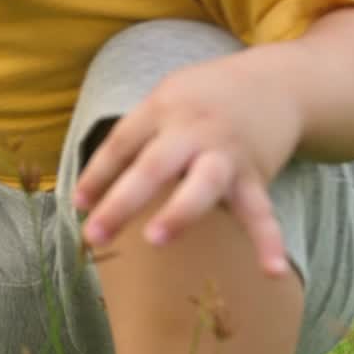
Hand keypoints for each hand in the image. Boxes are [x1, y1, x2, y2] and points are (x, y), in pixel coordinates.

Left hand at [72, 53, 302, 275]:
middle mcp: (192, 130)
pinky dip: (268, 241)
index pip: (121, 143)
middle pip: (153, 166)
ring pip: (203, 183)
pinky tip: (272, 271)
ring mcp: (225, 153)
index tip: (78, 205)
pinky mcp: (255, 175)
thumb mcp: (164, 101)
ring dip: (179, 212)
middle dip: (122, 202)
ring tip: (156, 239)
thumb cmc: (202, 100)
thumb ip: (132, 141)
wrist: (274, 82)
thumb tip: (88, 195)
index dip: (96, 175)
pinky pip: (261, 211)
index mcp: (161, 110)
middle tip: (94, 235)